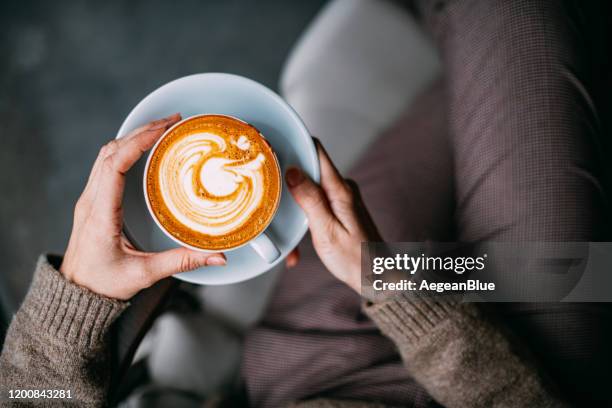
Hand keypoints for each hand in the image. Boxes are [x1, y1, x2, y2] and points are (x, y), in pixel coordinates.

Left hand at [60, 114, 225, 299]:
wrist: (75, 294)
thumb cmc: (104, 284)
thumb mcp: (145, 274)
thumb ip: (182, 262)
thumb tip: (217, 256)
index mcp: (101, 214)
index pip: (115, 165)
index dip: (138, 142)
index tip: (162, 130)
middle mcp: (91, 201)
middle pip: (111, 151)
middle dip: (142, 131)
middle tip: (172, 122)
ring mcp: (89, 199)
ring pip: (106, 154)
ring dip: (133, 137)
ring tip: (161, 128)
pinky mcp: (93, 201)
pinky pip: (105, 164)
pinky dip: (125, 149)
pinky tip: (144, 148)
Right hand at [285, 140, 380, 292]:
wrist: (377, 278)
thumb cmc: (356, 260)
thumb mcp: (326, 231)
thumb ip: (310, 200)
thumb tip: (293, 171)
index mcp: (340, 190)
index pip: (316, 152)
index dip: (294, 145)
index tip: (273, 149)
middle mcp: (343, 189)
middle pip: (309, 172)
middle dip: (288, 188)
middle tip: (273, 205)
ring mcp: (343, 199)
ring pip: (309, 192)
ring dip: (295, 212)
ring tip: (291, 242)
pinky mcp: (341, 209)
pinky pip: (317, 206)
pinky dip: (306, 222)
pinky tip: (301, 245)